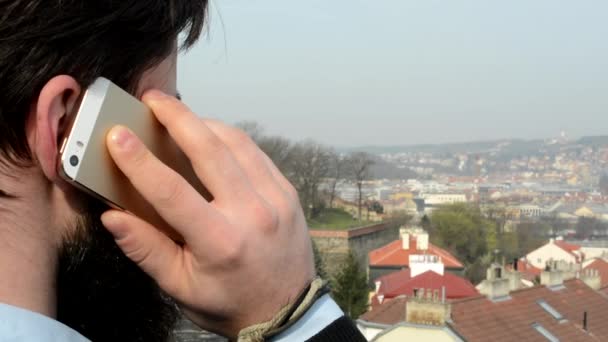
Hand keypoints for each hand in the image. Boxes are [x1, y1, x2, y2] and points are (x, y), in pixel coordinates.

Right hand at [100, 90, 314, 337]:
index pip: (172, 191)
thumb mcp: (182, 287)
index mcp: (220, 242)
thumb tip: (113, 216)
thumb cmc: (230, 302)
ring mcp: (276, 199)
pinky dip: (231, 138)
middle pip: (210, 150)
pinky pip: (257, 153)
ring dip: (205, 122)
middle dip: (177, 117)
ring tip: (180, 113)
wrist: (287, 311)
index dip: (140, 161)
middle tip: (154, 99)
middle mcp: (252, 213)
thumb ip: (146, 250)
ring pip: (237, 143)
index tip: (118, 135)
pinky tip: (213, 134)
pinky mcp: (287, 193)